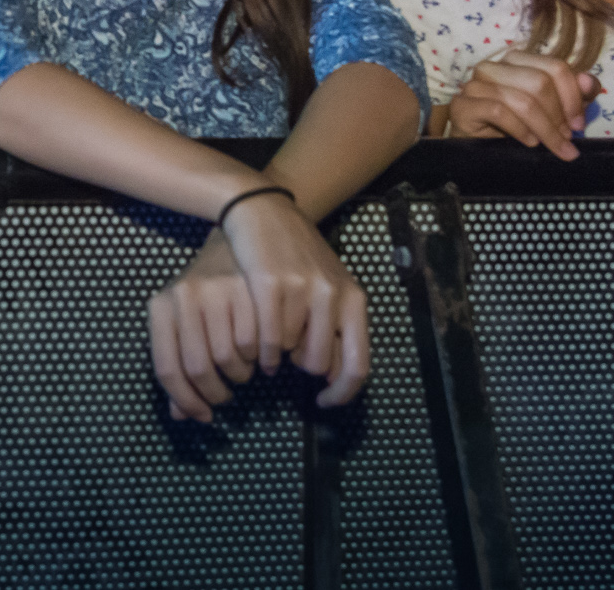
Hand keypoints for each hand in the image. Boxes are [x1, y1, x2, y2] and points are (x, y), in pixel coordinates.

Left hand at [147, 230, 258, 422]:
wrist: (231, 245)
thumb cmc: (204, 296)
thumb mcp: (182, 325)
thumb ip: (179, 368)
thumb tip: (181, 415)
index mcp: (160, 306)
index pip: (166, 369)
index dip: (185, 401)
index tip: (201, 416)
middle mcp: (184, 294)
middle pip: (199, 368)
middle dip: (215, 394)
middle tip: (225, 396)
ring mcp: (216, 289)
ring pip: (229, 358)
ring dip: (239, 377)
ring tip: (242, 370)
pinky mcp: (247, 287)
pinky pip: (255, 343)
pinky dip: (260, 360)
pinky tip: (259, 357)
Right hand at [206, 189, 370, 406]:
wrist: (263, 211)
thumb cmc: (295, 257)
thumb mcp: (328, 288)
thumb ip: (335, 330)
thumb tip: (334, 381)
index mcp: (353, 298)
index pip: (358, 365)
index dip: (342, 393)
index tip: (325, 402)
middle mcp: (333, 294)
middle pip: (318, 364)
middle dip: (299, 365)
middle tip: (287, 351)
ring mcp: (302, 288)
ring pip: (289, 353)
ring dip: (275, 355)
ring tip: (268, 337)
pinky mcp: (271, 284)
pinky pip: (266, 339)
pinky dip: (258, 350)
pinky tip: (254, 344)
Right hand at [444, 50, 597, 158]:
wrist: (478, 152)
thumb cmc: (517, 128)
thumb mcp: (554, 111)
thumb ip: (576, 95)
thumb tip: (590, 82)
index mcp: (517, 61)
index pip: (556, 67)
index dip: (574, 97)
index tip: (579, 125)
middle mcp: (494, 66)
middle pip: (540, 82)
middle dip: (558, 116)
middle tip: (566, 139)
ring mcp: (475, 84)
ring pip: (521, 99)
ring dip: (544, 128)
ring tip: (552, 146)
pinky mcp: (462, 105)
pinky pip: (499, 111)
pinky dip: (520, 130)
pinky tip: (528, 142)